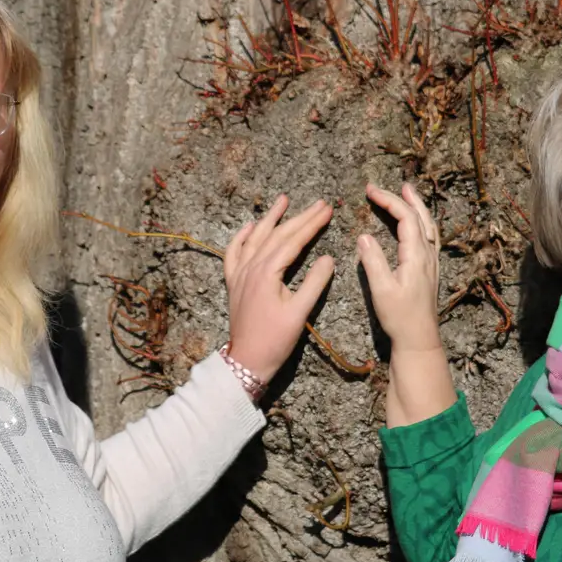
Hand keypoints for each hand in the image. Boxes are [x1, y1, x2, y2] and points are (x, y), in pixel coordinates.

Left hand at [223, 195, 335, 384]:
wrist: (246, 361)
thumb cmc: (275, 340)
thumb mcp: (300, 312)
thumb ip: (315, 283)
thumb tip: (328, 259)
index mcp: (267, 272)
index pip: (293, 241)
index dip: (312, 224)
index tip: (327, 210)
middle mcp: (250, 267)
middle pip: (276, 235)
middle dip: (299, 217)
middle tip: (319, 203)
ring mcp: (239, 274)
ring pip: (255, 238)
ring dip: (270, 218)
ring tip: (283, 200)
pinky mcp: (233, 283)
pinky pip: (233, 253)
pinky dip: (241, 237)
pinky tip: (248, 226)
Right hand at [359, 183, 442, 351]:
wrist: (419, 339)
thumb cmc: (400, 317)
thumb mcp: (382, 290)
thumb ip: (373, 261)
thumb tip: (364, 236)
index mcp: (416, 255)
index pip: (405, 218)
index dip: (389, 200)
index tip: (370, 190)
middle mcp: (428, 255)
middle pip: (420, 217)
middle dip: (405, 198)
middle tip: (391, 185)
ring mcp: (431, 262)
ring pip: (428, 226)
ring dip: (418, 207)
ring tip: (408, 193)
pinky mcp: (430, 271)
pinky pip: (429, 237)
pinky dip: (422, 222)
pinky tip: (416, 224)